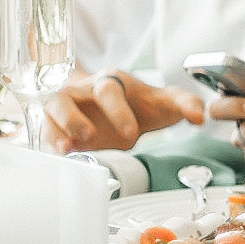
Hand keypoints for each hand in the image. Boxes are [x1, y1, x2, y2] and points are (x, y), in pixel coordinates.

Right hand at [44, 71, 203, 153]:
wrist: (112, 110)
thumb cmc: (138, 104)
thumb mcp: (163, 103)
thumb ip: (184, 104)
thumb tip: (200, 116)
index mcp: (110, 83)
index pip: (109, 90)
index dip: (118, 111)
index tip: (132, 134)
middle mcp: (81, 93)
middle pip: (67, 98)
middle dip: (75, 119)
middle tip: (89, 138)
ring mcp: (63, 110)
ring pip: (49, 113)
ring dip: (55, 132)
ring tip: (67, 151)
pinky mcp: (53, 128)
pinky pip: (44, 134)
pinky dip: (48, 147)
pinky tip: (59, 160)